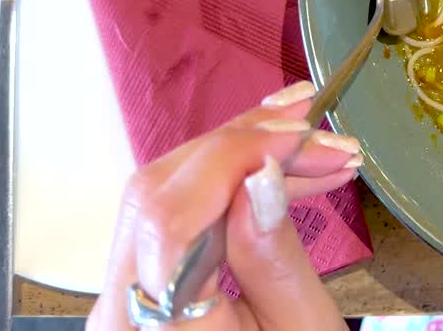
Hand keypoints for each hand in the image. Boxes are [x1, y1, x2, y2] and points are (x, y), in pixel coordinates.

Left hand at [87, 81, 361, 329]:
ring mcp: (127, 297)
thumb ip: (275, 257)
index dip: (234, 158)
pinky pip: (178, 217)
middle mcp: (120, 310)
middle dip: (246, 145)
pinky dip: (231, 185)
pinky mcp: (146, 288)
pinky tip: (282, 170)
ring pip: (168, 194)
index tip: (304, 137)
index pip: (170, 214)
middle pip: (160, 192)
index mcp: (153, 329)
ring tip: (315, 140)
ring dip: (244, 155)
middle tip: (322, 131)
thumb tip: (263, 174)